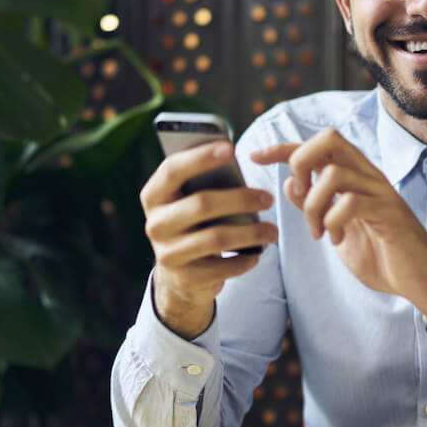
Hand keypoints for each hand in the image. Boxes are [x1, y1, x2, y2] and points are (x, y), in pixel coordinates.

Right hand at [140, 141, 277, 338]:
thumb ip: (205, 183)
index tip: (231, 148)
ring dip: (250, 233)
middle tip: (268, 198)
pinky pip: (221, 268)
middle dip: (241, 199)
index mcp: (154, 196)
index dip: (201, 157)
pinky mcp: (184, 278)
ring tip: (272, 231)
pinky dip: (243, 261)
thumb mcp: (190, 201)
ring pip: (216, 238)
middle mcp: (155, 224)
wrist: (179, 275)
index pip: (173, 170)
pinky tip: (257, 255)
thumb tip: (234, 162)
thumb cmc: (194, 224)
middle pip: (201, 204)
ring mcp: (167, 254)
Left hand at [250, 129, 426, 318]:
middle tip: (299, 194)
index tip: (254, 156)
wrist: (421, 281)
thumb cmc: (382, 255)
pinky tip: (335, 240)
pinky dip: (333, 221)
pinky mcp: (389, 212)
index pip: (316, 147)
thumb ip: (316, 207)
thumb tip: (289, 183)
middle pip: (329, 138)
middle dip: (301, 161)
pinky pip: (351, 202)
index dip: (283, 147)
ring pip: (334, 172)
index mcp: (354, 178)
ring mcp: (380, 192)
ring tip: (317, 232)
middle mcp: (368, 176)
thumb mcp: (337, 230)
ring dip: (314, 204)